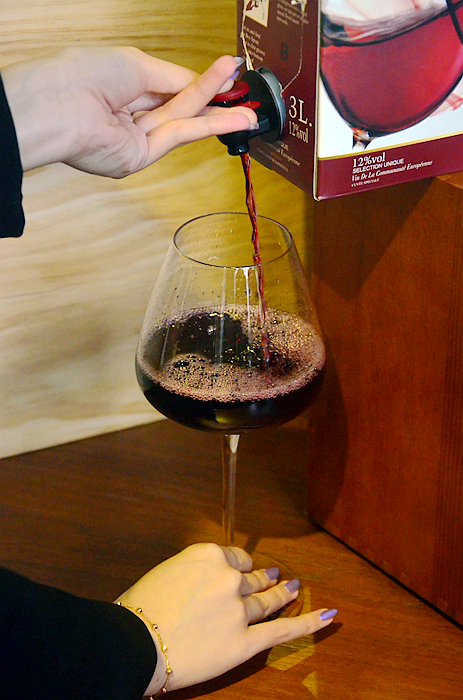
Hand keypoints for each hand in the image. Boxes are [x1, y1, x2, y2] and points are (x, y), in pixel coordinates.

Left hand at [2, 48, 256, 176]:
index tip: (230, 75)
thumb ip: (175, 78)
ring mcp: (134, 138)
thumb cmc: (86, 74)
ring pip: (184, 123)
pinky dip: (207, 126)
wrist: (60, 104)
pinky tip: (230, 118)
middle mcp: (130, 114)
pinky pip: (177, 137)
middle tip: (245, 96)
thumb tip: (201, 83)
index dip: (201, 83)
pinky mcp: (138, 158)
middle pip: (181, 107)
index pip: (170, 86)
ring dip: (219, 116)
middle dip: (215, 101)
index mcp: (124, 85)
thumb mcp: (138, 64)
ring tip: (249, 112)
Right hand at [115, 543, 336, 695]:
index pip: (234, 556)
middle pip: (253, 577)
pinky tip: (326, 616)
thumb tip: (200, 583)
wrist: (135, 643)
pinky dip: (306, 623)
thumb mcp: (164, 573)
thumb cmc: (139, 609)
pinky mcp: (244, 641)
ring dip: (282, 594)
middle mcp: (228, 577)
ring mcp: (239, 609)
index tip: (241, 568)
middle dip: (265, 577)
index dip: (239, 564)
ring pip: (267, 600)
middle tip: (276, 575)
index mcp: (207, 555)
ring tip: (292, 588)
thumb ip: (191, 573)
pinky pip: (281, 630)